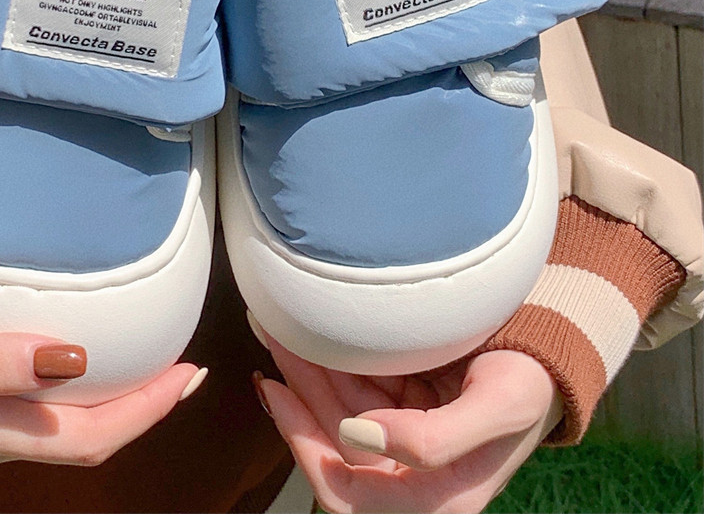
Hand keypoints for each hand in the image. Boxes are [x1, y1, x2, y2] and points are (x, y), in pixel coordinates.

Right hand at [0, 313, 202, 482]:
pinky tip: (75, 363)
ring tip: (146, 359)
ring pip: (60, 429)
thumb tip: (74, 357)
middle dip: (144, 405)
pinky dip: (71, 393)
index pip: (89, 438)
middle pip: (85, 437)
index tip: (191, 374)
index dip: (148, 411)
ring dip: (112, 400)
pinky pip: (32, 416)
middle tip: (186, 366)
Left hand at [254, 332, 562, 513]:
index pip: (345, 490)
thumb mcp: (497, 409)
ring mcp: (399, 439)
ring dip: (304, 369)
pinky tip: (306, 332)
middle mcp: (408, 475)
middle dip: (296, 395)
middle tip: (270, 339)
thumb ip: (433, 439)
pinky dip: (326, 360)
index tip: (278, 389)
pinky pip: (349, 387)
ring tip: (276, 325)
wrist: (549, 355)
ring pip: (333, 410)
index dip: (303, 443)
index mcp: (433, 498)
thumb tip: (354, 439)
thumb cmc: (529, 384)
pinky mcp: (398, 406)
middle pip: (329, 445)